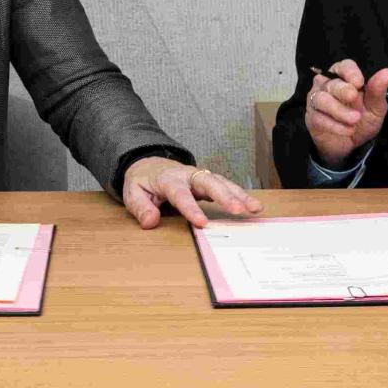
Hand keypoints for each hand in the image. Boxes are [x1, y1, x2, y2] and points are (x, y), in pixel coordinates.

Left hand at [120, 157, 261, 229]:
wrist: (149, 164)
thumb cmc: (143, 181)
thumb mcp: (133, 194)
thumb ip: (141, 208)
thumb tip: (150, 222)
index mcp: (168, 179)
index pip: (181, 194)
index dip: (191, 208)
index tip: (202, 223)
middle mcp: (188, 175)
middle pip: (209, 183)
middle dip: (224, 196)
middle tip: (238, 210)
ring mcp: (200, 177)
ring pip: (222, 183)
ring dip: (239, 195)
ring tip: (254, 208)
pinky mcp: (208, 181)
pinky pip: (226, 186)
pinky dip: (240, 195)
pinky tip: (253, 206)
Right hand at [305, 59, 387, 169]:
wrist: (351, 145)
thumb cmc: (363, 120)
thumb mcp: (375, 108)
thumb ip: (378, 91)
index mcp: (345, 78)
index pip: (343, 66)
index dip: (349, 72)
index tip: (359, 82)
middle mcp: (328, 85)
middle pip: (331, 82)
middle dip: (343, 90)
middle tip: (354, 98)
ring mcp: (317, 100)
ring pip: (321, 99)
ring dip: (339, 110)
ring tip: (354, 119)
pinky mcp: (312, 117)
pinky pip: (318, 117)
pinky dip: (334, 125)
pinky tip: (348, 130)